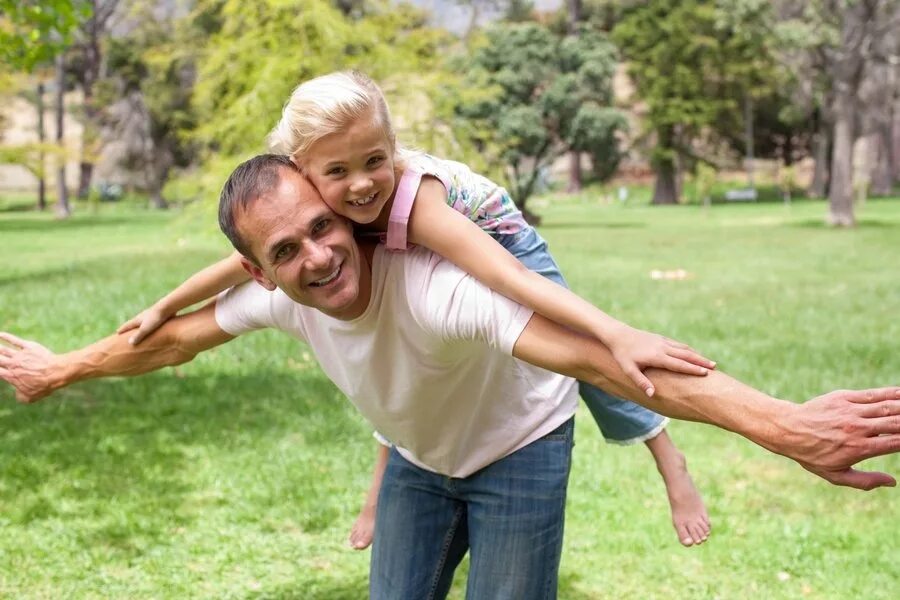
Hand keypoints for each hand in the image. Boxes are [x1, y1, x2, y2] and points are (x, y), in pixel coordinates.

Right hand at [0, 332, 58, 402]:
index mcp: (11, 376)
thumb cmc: (43, 386)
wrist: (56, 372)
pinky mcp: (29, 347)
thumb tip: (18, 395)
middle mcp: (12, 364)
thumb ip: (20, 397)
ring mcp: (20, 355)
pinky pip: (15, 340)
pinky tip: (0, 334)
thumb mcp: (30, 397)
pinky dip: (6, 337)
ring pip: (3, 350)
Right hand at [117, 305, 171, 344]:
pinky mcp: (158, 314)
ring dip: (139, 325)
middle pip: (134, 322)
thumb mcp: (146, 329)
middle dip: (129, 326)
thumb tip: (130, 343)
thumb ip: (138, 336)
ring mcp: (150, 314)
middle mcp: (142, 316)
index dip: (122, 329)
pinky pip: (151, 320)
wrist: (167, 307)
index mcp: (137, 320)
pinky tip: (153, 324)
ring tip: (138, 327)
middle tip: (124, 329)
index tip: (117, 332)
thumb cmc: (156, 319)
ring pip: (142, 320)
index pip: (127, 325)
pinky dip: (149, 323)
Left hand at [607, 325, 715, 396]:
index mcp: (656, 356)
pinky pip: (678, 344)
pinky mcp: (660, 338)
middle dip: (701, 361)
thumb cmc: (622, 354)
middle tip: (715, 367)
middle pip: (686, 355)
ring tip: (709, 362)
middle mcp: (662, 347)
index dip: (692, 369)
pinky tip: (693, 354)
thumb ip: (641, 382)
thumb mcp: (628, 370)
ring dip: (697, 355)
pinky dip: (688, 350)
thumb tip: (652, 395)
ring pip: (684, 348)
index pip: (678, 364)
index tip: (705, 373)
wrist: (618, 334)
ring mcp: (662, 341)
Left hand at [779, 387, 899, 489]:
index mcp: (859, 449)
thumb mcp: (836, 476)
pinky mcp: (843, 398)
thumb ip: (865, 481)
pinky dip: (891, 393)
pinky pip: (872, 395)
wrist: (787, 430)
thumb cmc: (812, 455)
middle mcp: (858, 429)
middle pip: (896, 422)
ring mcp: (851, 412)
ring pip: (887, 406)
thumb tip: (893, 482)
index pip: (896, 443)